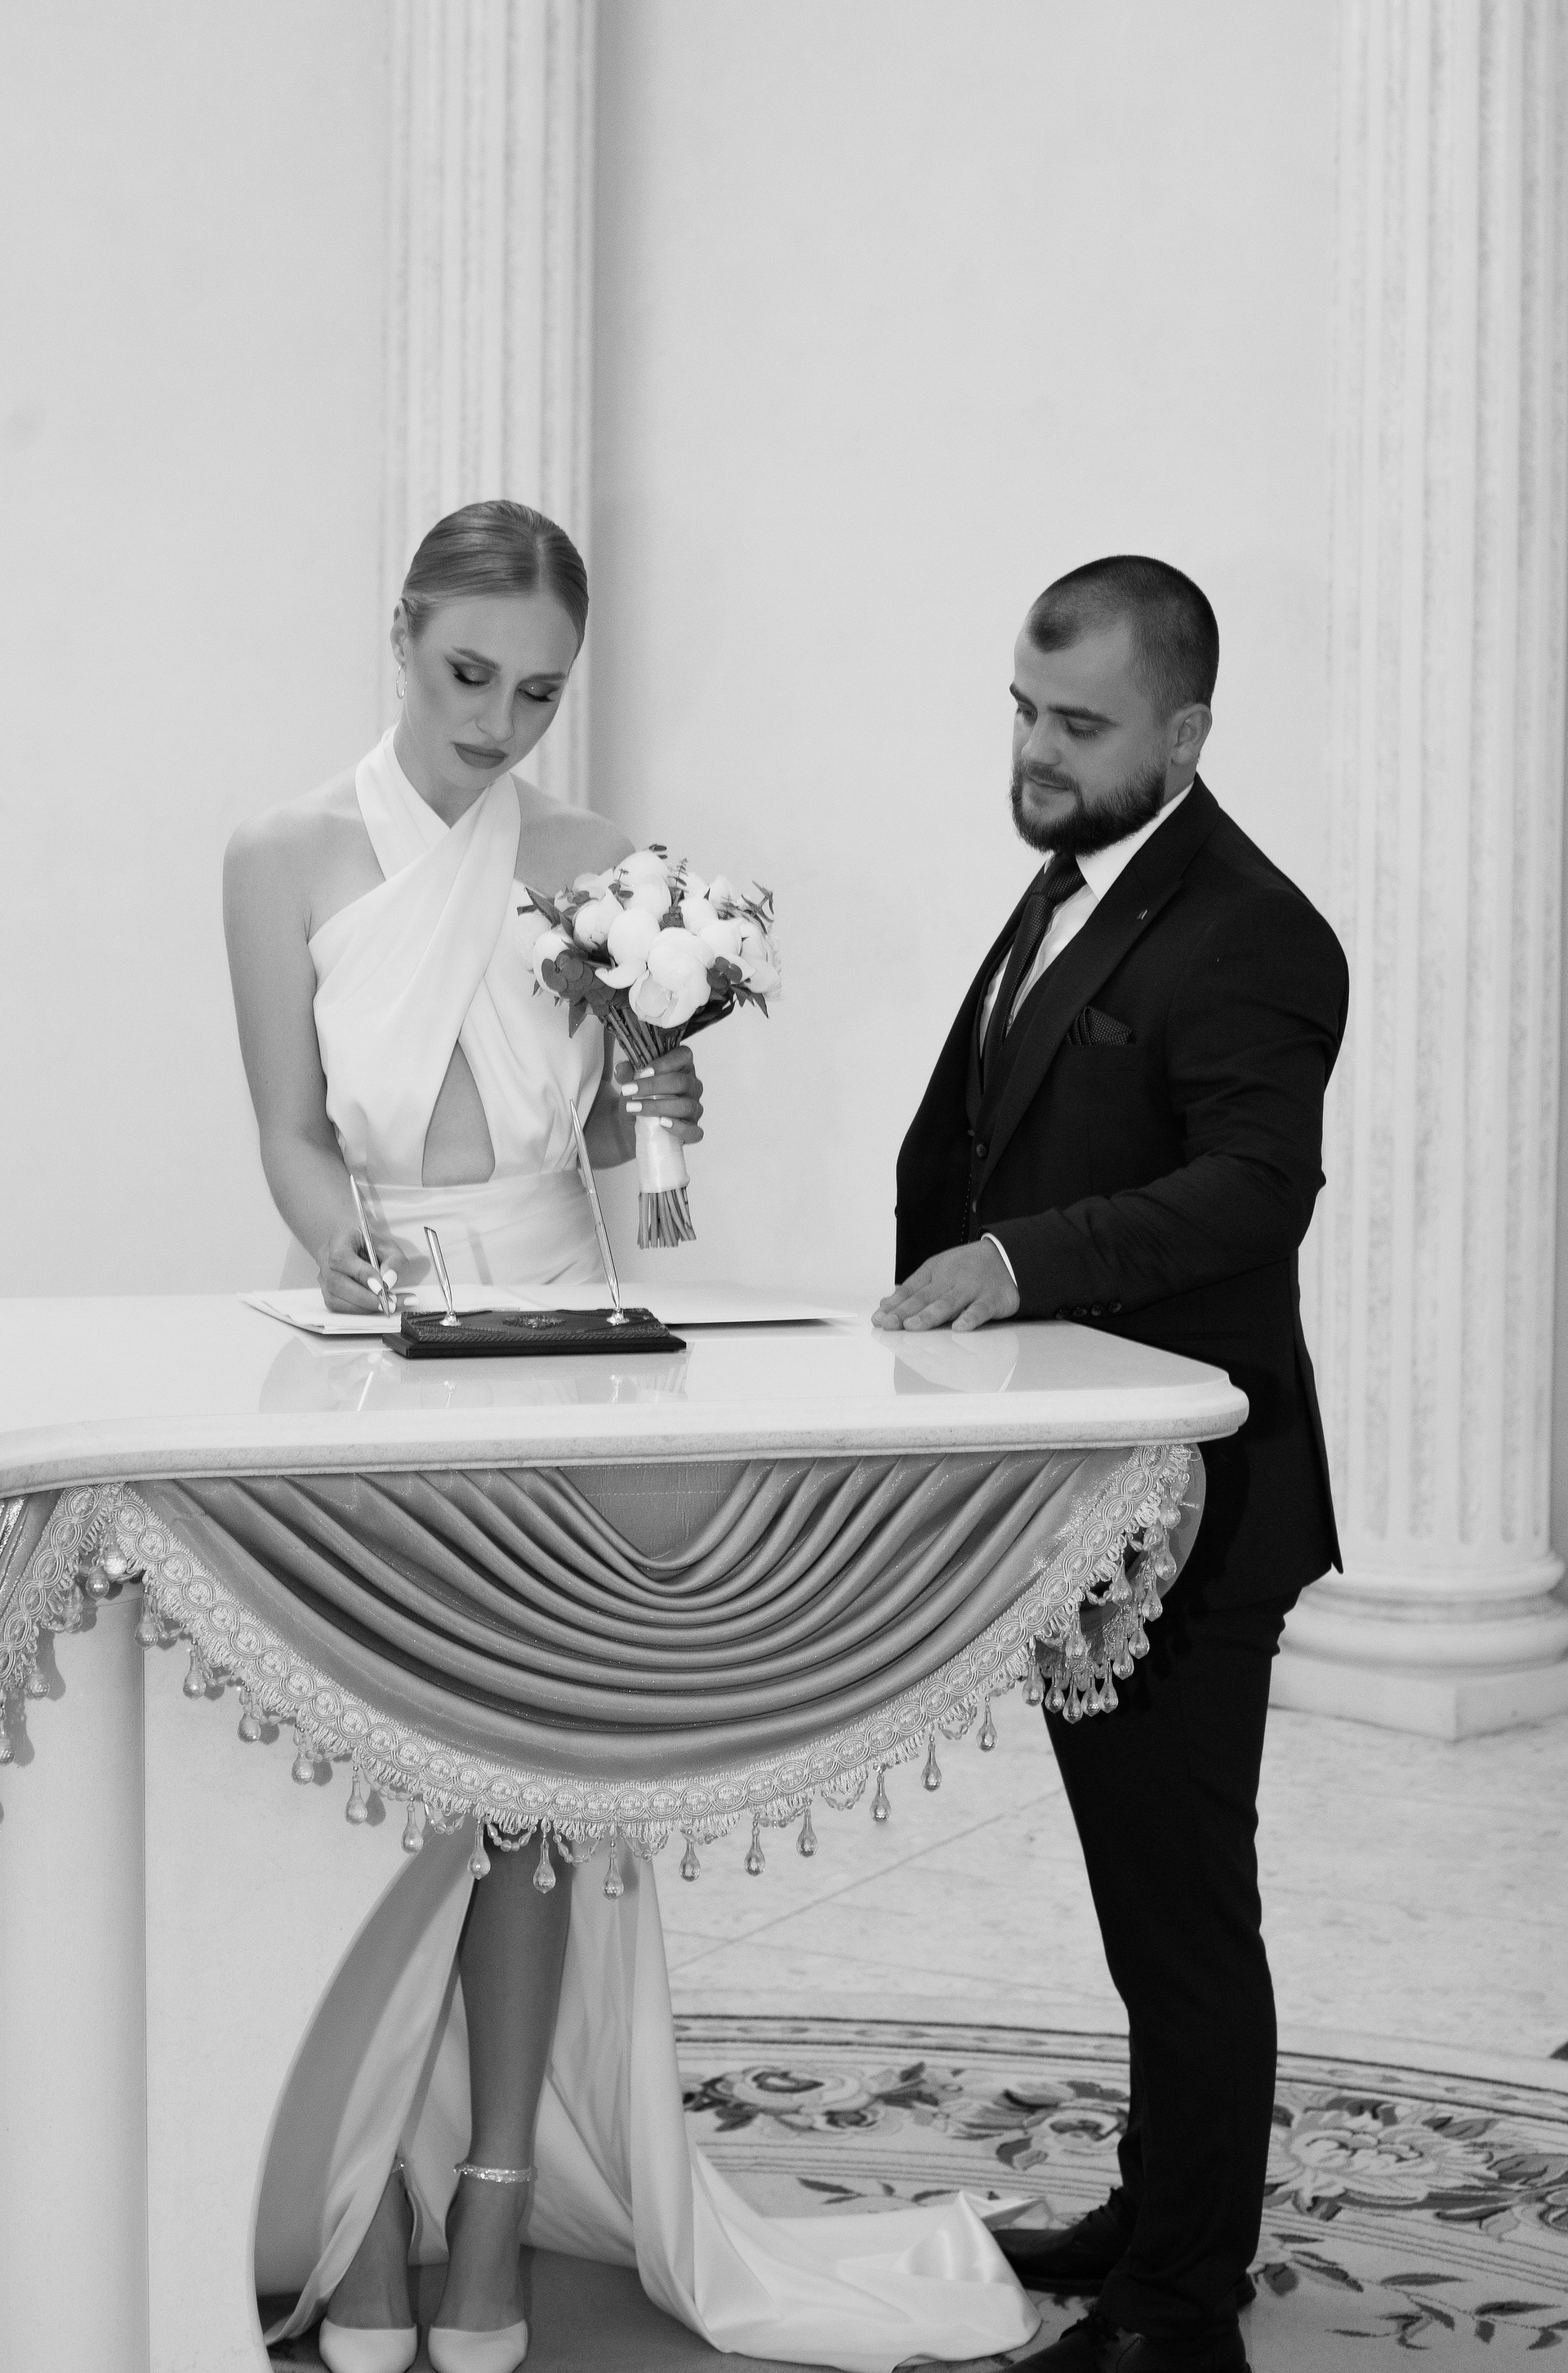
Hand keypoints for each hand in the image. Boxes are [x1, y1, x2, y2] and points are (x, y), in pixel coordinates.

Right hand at [317, 1222, 397, 1313]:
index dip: (361, 1273)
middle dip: (365, 1298)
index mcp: (340, 1240)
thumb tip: (389, 1281)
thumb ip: (394, 1261)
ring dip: (363, 1307)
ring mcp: (323, 1277)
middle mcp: (325, 1259)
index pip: (342, 1257)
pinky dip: (359, 1310)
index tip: (381, 1286)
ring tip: (388, 1306)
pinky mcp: (327, 1292)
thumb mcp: (389, 1246)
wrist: (354, 1246)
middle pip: (336, 1282)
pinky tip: (377, 1307)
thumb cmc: (370, 1245)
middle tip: (390, 1303)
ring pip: (335, 1299)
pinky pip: (338, 1307)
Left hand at [617, 1044, 704, 1142]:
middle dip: (653, 1086)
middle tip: (629, 1091)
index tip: (644, 1071)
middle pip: (681, 1081)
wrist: (638, 1131)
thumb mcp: (630, 1088)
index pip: (683, 1055)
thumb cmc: (641, 1102)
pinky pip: (693, 1131)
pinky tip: (662, 1124)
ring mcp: (694, 1109)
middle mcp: (692, 1086)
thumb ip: (626, 1075)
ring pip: (686, 1105)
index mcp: (681, 1068)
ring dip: (658, 1106)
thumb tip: (622, 1068)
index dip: (666, 1062)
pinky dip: (679, 1128)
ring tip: (635, 1109)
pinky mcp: (693, 1130)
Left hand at [872, 1243, 1019, 1333]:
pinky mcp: (994, 1298)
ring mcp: (973, 1288)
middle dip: (905, 1312)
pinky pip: (981, 1309)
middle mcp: (951, 1278)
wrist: (1007, 1255)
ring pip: (949, 1303)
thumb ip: (913, 1290)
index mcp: (935, 1272)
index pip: (911, 1290)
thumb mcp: (938, 1272)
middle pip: (925, 1297)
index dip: (894, 1305)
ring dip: (929, 1315)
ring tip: (913, 1326)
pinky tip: (959, 1328)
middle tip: (889, 1324)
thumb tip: (885, 1304)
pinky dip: (970, 1318)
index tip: (879, 1319)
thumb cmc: (967, 1269)